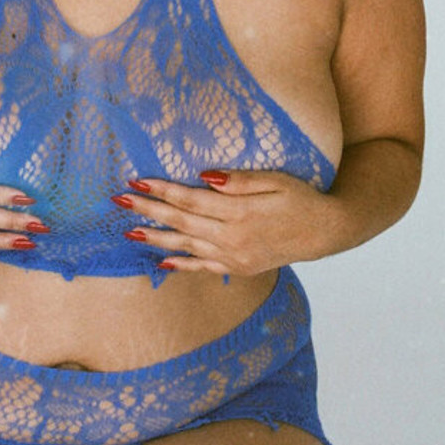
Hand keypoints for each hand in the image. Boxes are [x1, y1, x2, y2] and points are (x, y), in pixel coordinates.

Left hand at [114, 169, 338, 277]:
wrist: (325, 232)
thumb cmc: (300, 198)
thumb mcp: (275, 180)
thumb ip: (240, 180)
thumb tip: (204, 176)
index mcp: (240, 212)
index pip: (191, 199)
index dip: (162, 190)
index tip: (136, 181)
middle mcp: (233, 237)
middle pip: (182, 222)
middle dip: (148, 210)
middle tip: (119, 200)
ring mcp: (234, 256)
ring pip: (186, 246)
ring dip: (156, 237)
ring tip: (129, 231)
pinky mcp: (238, 268)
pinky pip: (203, 267)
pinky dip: (181, 264)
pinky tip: (161, 261)